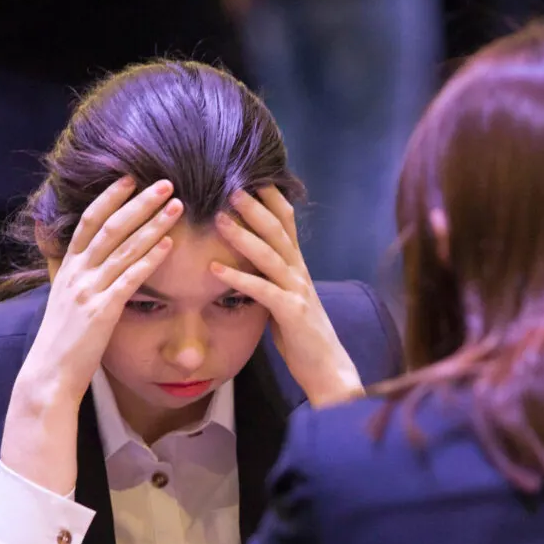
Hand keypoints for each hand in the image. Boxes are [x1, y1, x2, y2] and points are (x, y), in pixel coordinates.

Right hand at [1, 177, 182, 491]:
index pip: (88, 221)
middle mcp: (76, 274)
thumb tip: (71, 254)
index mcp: (67, 269)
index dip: (110, 197)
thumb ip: (69, 274)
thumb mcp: (62, 301)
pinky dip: (150, 259)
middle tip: (165, 182)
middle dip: (139, 202)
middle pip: (109, 227)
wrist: (49, 377)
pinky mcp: (102, 312)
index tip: (131, 178)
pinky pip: (130, 279)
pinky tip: (170, 244)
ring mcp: (88, 291)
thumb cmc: (61, 342)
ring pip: (123, 247)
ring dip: (152, 223)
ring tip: (176, 204)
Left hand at [211, 187, 363, 407]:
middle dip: (254, 206)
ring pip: (270, 255)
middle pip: (277, 231)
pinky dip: (238, 278)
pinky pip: (262, 291)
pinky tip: (215, 268)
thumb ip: (270, 278)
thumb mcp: (284, 299)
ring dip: (243, 235)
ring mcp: (297, 291)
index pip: (286, 222)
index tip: (250, 175)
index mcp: (297, 266)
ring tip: (219, 219)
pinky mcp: (292, 313)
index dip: (271, 198)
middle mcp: (299, 272)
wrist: (327, 368)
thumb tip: (247, 263)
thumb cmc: (302, 336)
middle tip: (230, 185)